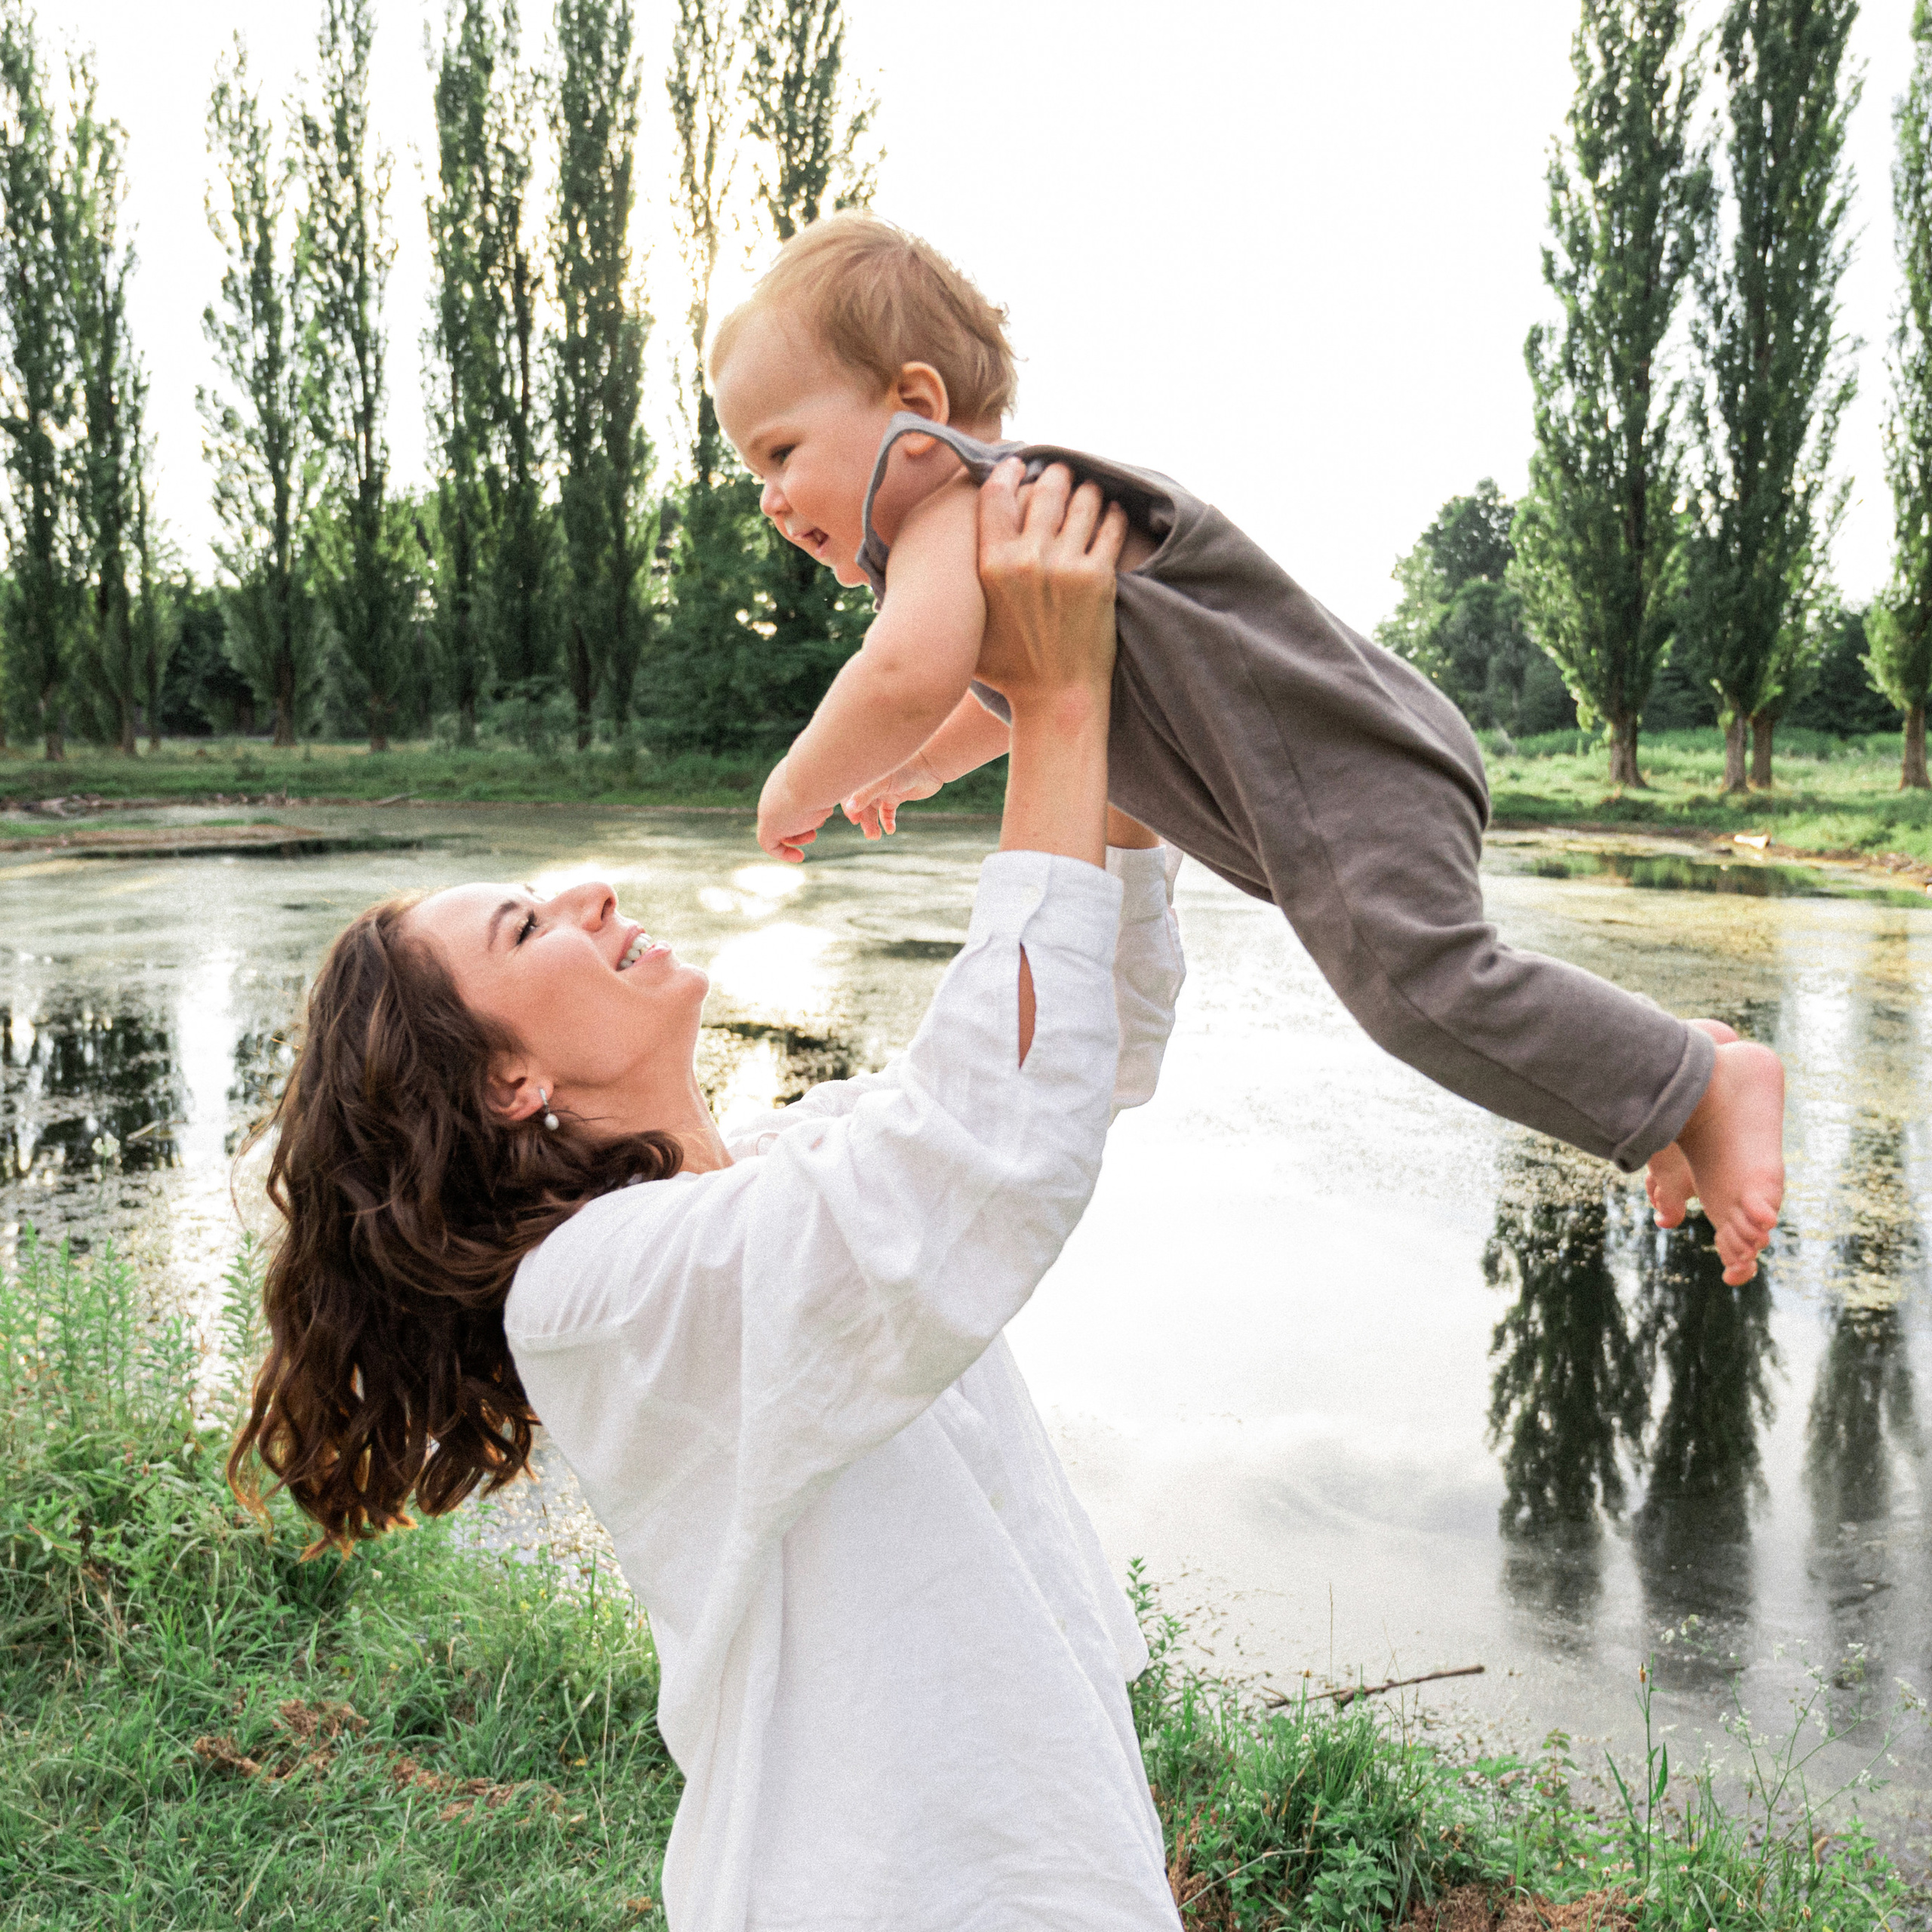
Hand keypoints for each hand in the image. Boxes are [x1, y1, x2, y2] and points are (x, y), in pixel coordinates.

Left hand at [757, 758, 832, 863]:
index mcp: (787, 775)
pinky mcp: (768, 826)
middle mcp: (774, 790)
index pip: (790, 799)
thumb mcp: (836, 780)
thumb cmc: (830, 776)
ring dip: (797, 837)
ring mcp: (769, 808)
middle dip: (801, 826)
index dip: (804, 812)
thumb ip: (834, 788)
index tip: (820, 821)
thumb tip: (844, 792)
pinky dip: (783, 853)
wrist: (814, 777)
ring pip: (778, 828)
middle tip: (815, 830)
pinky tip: (799, 857)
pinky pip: (770, 845)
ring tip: (812, 835)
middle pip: (784, 815)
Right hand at [843, 752, 943, 838]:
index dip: (849, 808)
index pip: (849, 793)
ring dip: (873, 824)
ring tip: (876, 837)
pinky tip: (890, 830)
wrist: (932, 767)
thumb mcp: (883, 782)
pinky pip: (887, 812)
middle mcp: (872, 783)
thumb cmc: (906, 769)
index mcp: (865, 775)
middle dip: (864, 820)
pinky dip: (887, 821)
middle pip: (861, 805)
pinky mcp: (896, 797)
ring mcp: (884, 790)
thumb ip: (865, 795)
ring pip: (873, 811)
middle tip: (871, 835)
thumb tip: (850, 809)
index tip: (855, 821)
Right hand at [975, 459, 1127, 711]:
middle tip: (1058, 469)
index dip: (1007, 473)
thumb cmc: (1008, 669)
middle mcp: (1028, 559)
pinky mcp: (1100, 578)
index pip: (997, 496)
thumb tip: (937, 561)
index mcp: (991, 565)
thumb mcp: (970, 623)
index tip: (1016, 464)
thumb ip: (960, 585)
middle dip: (1052, 474)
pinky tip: (1114, 511)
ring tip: (1089, 487)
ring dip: (1087, 490)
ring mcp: (1066, 566)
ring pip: (1082, 503)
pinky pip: (1110, 529)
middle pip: (1043, 491)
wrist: (1055, 699)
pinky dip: (1114, 515)